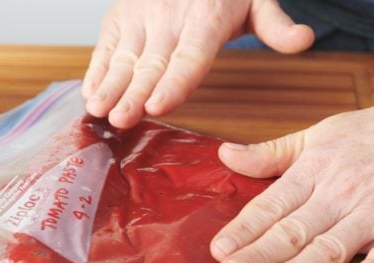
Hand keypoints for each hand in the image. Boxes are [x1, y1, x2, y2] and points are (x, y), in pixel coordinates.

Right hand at [82, 0, 313, 128]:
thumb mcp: (256, 0)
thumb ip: (275, 23)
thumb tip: (303, 41)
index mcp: (204, 18)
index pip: (189, 57)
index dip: (174, 83)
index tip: (158, 106)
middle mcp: (167, 18)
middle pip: (151, 65)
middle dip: (133, 94)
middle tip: (121, 119)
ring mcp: (138, 17)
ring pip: (123, 59)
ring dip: (108, 86)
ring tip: (96, 109)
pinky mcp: (118, 18)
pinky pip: (105, 48)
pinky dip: (96, 71)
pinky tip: (90, 92)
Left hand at [211, 107, 373, 262]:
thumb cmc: (365, 135)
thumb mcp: (315, 136)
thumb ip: (269, 153)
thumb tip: (225, 155)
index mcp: (313, 172)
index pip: (271, 205)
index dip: (244, 228)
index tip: (219, 248)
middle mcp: (338, 193)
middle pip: (292, 230)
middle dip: (259, 254)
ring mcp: (371, 211)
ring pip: (329, 246)